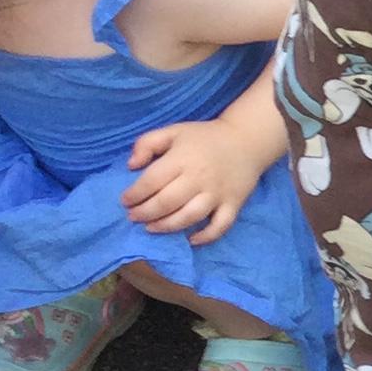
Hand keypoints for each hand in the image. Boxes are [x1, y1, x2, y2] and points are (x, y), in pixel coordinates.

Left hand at [122, 113, 275, 242]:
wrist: (246, 140)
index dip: (134, 194)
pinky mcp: (233, 204)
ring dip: (166, 226)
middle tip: (133, 216)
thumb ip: (147, 143)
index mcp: (182, 158)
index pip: (152, 181)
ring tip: (151, 227)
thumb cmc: (204, 137)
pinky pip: (220, 226)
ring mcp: (217, 193)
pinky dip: (206, 237)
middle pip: (167, 202)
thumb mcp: (173, 131)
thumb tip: (131, 165)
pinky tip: (191, 239)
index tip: (125, 201)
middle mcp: (199, 178)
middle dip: (145, 213)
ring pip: (189, 217)